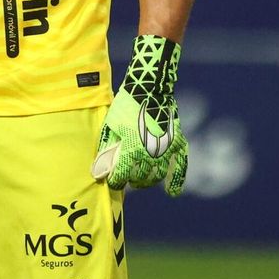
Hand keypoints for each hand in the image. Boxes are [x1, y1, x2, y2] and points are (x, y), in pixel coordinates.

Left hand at [91, 34, 188, 195]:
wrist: (150, 87)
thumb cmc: (125, 105)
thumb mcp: (110, 126)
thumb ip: (106, 149)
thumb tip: (98, 170)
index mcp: (131, 150)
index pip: (121, 177)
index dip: (115, 181)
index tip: (112, 180)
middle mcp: (149, 154)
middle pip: (139, 179)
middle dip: (131, 180)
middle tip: (127, 177)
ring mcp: (165, 149)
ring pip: (157, 176)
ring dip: (148, 181)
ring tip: (141, 179)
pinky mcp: (177, 142)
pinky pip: (180, 166)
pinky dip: (177, 180)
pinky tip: (172, 192)